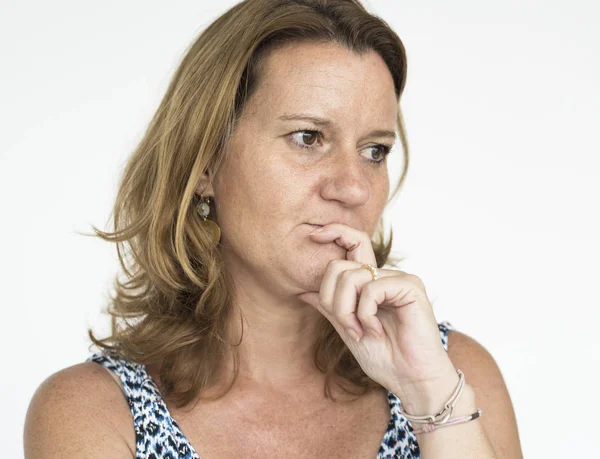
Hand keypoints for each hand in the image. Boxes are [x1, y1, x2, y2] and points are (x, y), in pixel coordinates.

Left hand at [297, 223, 457, 407]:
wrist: (412, 380)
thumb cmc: (385, 358)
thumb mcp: (348, 329)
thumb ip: (330, 307)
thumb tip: (303, 290)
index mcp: (371, 282)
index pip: (350, 245)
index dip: (333, 233)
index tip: (313, 234)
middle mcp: (385, 275)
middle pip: (339, 266)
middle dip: (333, 301)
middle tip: (348, 327)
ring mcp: (398, 279)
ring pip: (352, 277)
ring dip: (348, 312)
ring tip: (361, 332)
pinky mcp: (410, 286)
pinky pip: (371, 289)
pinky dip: (365, 314)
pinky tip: (376, 331)